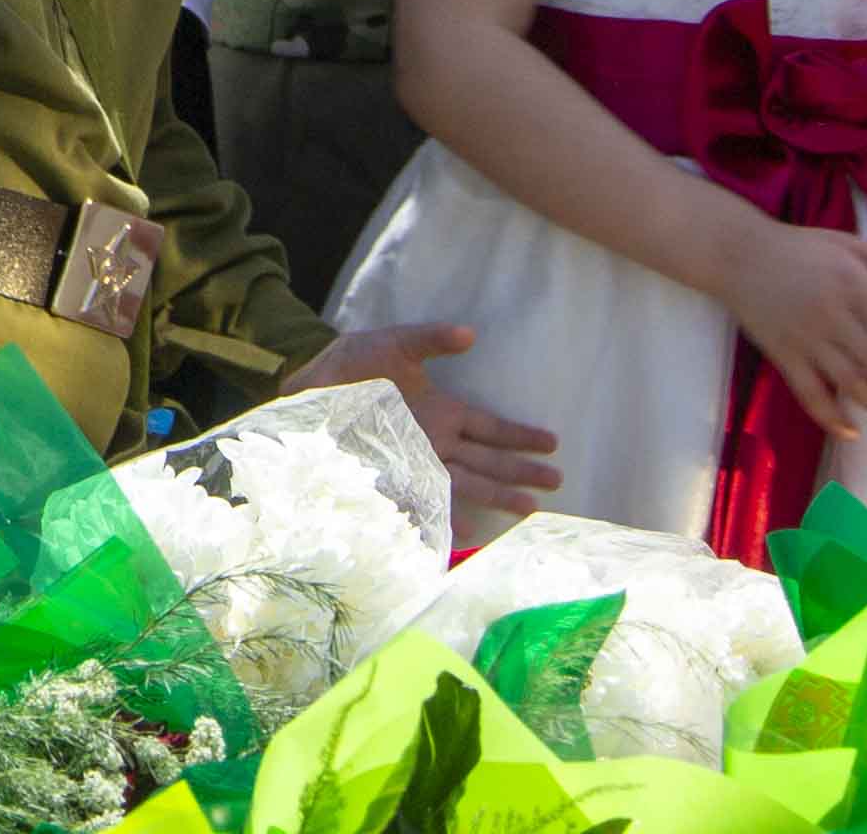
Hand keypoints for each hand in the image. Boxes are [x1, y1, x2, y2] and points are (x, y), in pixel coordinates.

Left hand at [286, 322, 558, 534]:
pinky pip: (427, 502)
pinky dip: (447, 518)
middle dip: (522, 471)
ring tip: (530, 508)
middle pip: (489, 462)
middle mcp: (437, 443)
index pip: (491, 428)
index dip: (521, 436)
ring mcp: (417, 464)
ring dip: (497, 496)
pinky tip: (468, 533)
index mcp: (443, 412)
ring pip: (468, 484)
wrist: (308, 390)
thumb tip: (471, 333)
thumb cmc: (352, 365)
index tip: (553, 442)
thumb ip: (430, 339)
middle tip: (557, 481)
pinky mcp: (395, 478)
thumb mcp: (393, 344)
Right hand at [719, 220, 866, 440]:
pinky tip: (851, 432)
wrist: (736, 254)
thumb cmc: (802, 248)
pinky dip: (830, 416)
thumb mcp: (852, 246)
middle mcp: (831, 316)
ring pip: (849, 383)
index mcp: (852, 286)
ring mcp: (805, 339)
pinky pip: (808, 392)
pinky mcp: (783, 355)